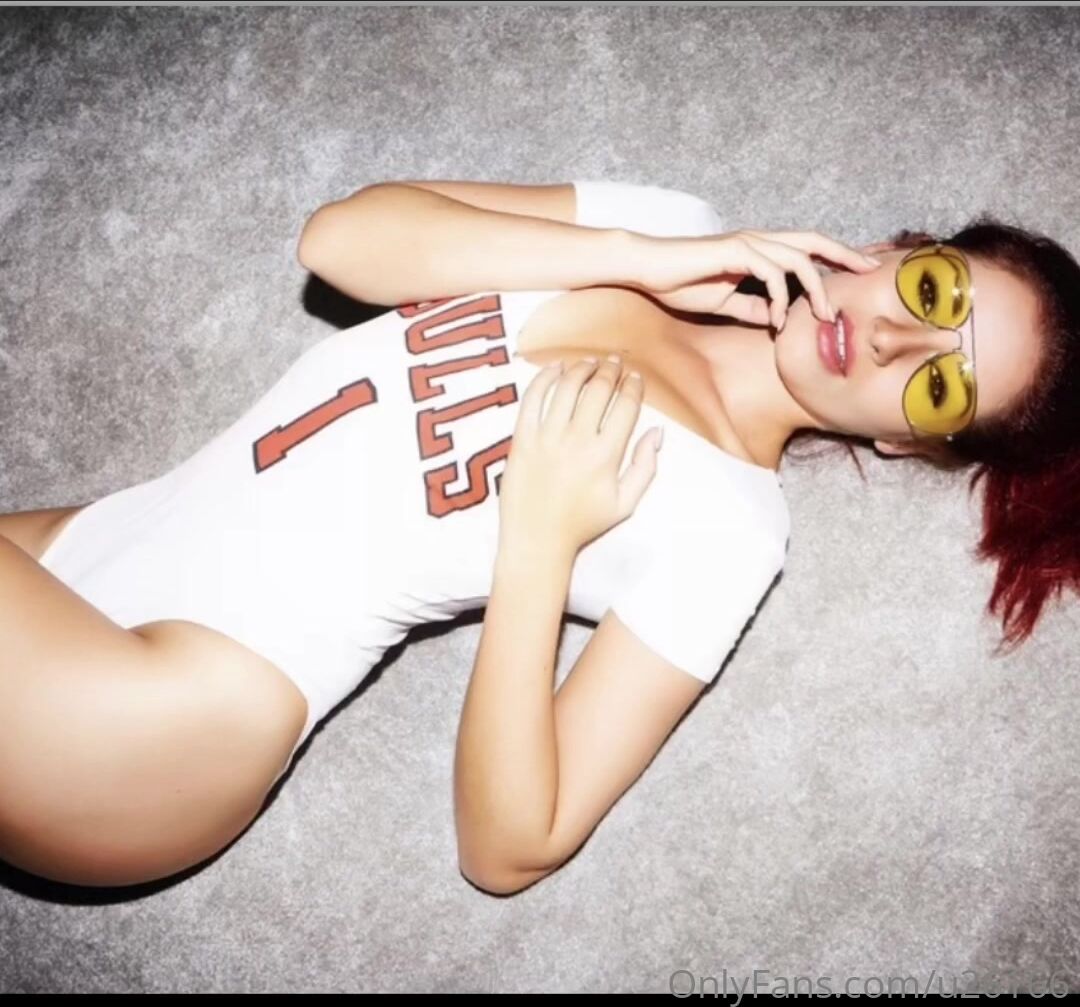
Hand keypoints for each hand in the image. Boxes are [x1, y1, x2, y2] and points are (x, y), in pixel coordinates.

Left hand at [498, 355, 661, 557]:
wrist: (537, 539)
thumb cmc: (582, 524)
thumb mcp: (625, 503)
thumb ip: (646, 466)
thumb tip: (657, 432)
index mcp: (606, 455)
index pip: (625, 406)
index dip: (633, 386)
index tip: (635, 378)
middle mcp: (577, 441)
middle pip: (598, 390)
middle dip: (611, 371)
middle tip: (615, 363)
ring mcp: (547, 437)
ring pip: (567, 387)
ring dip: (582, 369)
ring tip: (590, 364)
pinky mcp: (522, 438)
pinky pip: (533, 398)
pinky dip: (544, 377)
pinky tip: (555, 369)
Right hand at [629, 229, 881, 329]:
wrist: (648, 269)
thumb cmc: (680, 282)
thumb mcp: (724, 302)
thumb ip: (752, 307)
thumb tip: (775, 320)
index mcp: (758, 250)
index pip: (806, 248)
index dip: (836, 256)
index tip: (860, 271)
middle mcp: (758, 240)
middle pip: (814, 241)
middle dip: (846, 255)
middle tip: (872, 271)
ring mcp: (748, 243)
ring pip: (798, 258)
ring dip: (816, 288)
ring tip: (825, 316)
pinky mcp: (735, 251)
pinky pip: (770, 272)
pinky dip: (779, 297)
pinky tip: (776, 320)